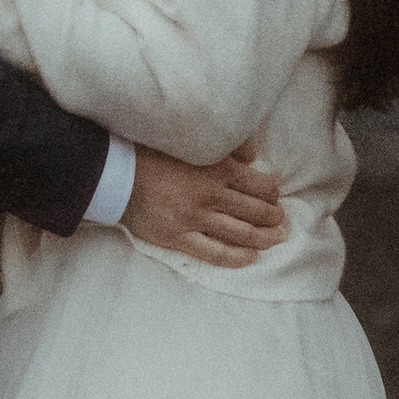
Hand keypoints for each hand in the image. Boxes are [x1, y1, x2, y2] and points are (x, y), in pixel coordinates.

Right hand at [124, 142, 284, 267]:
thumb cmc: (153, 153)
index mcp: (216, 169)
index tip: (274, 195)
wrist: (117, 175)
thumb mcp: (193, 142)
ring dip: (264, 237)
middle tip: (281, 220)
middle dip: (274, 217)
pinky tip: (251, 256)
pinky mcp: (180, 238)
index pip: (258, 185)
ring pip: (242, 234)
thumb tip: (252, 157)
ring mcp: (195, 220)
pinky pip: (216, 253)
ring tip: (276, 238)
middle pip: (255, 211)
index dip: (272, 192)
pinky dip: (238, 257)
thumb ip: (226, 147)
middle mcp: (210, 196)